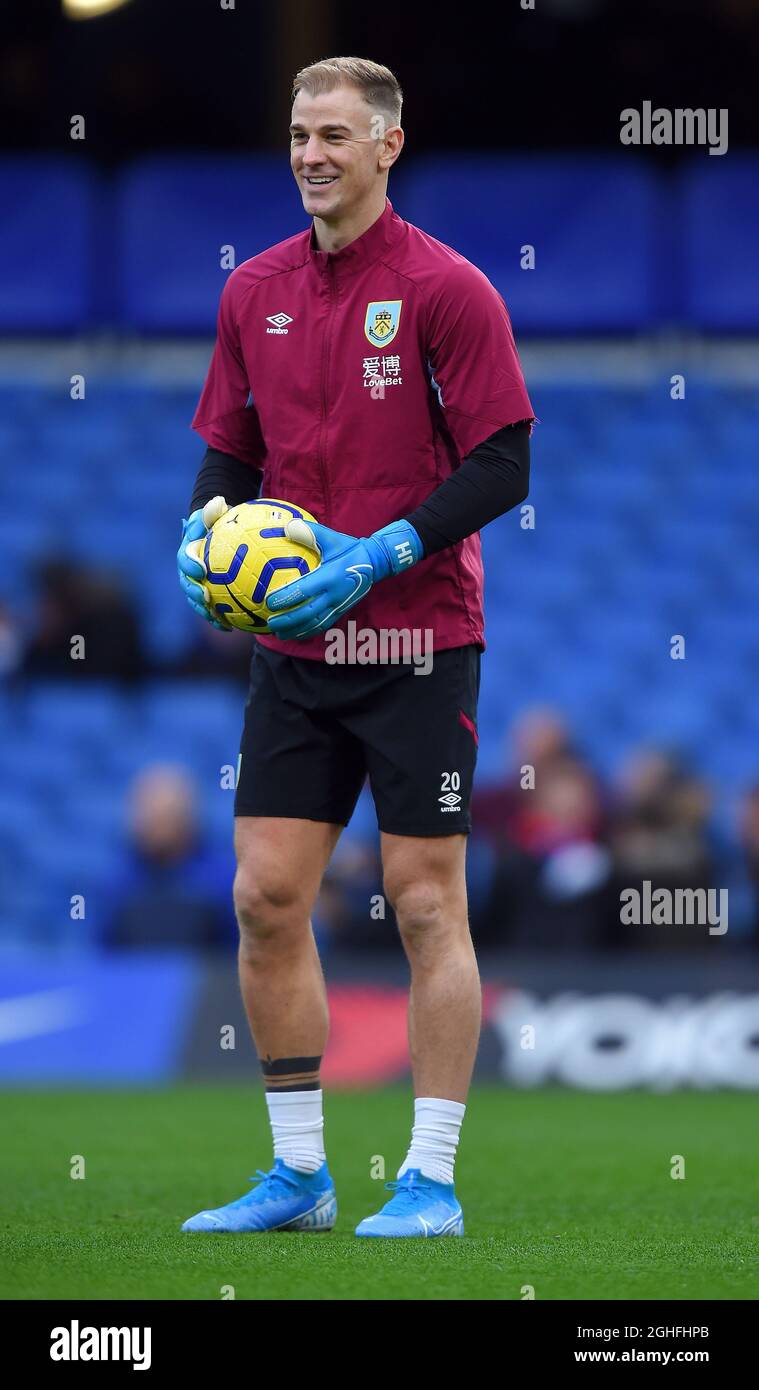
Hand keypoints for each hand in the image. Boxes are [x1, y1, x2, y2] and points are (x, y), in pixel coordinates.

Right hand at [177, 495, 231, 629]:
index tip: (200, 570)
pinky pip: (212, 610)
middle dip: (193, 593)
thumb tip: (218, 503)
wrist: (216, 534)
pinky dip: (219, 619)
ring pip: (197, 601)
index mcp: (188, 551)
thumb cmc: (217, 521)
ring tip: (217, 619)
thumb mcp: (216, 512)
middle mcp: (188, 570)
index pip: (185, 558)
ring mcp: (196, 584)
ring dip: (205, 611)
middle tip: (205, 597)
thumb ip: (214, 511)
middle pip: (186, 584)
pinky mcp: (207, 595)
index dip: (190, 565)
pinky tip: (232, 628)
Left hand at [266, 518, 422, 639]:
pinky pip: (323, 625)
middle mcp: (334, 594)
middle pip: (307, 613)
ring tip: (279, 634)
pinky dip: (308, 632)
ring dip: (296, 630)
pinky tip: (296, 635)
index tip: (268, 602)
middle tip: (270, 622)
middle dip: (287, 620)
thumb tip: (286, 526)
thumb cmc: (349, 549)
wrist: (376, 562)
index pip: (303, 591)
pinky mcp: (342, 610)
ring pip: (314, 623)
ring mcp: (339, 605)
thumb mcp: (331, 538)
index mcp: (329, 576)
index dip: (285, 598)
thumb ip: (309, 532)